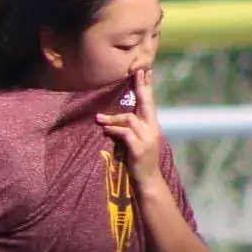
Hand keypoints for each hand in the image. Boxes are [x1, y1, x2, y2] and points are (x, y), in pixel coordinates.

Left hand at [97, 67, 162, 187]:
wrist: (149, 180)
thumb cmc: (139, 159)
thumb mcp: (137, 140)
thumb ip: (130, 127)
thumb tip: (114, 117)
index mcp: (152, 125)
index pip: (149, 102)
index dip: (146, 86)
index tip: (144, 70)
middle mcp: (152, 129)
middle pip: (146, 104)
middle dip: (141, 88)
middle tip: (136, 73)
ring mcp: (147, 139)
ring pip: (130, 119)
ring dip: (113, 118)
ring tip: (98, 119)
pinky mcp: (139, 149)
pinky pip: (125, 133)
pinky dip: (114, 130)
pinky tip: (105, 130)